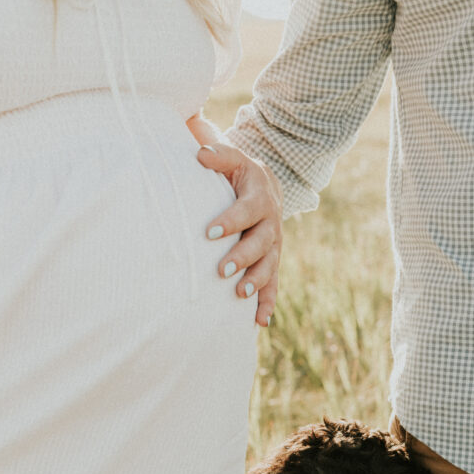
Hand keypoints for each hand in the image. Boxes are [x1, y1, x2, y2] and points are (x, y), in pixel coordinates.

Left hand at [188, 115, 282, 327]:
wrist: (266, 186)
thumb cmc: (238, 173)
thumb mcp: (232, 158)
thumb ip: (217, 153)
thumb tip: (200, 151)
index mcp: (260, 197)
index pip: (246, 210)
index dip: (230, 221)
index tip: (209, 232)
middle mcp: (271, 223)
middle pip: (260, 243)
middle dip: (242, 258)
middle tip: (221, 271)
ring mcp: (273, 245)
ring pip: (268, 266)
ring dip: (255, 282)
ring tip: (239, 295)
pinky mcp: (272, 262)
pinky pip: (273, 284)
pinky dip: (267, 303)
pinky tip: (260, 322)